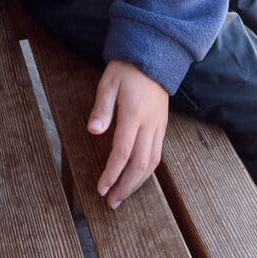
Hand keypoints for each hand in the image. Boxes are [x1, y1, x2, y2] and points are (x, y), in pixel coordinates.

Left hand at [87, 61, 168, 208]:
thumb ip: (101, 108)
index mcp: (134, 114)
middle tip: (111, 202)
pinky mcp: (163, 125)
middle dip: (125, 187)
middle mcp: (150, 124)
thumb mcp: (108, 82)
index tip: (101, 188)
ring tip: (122, 195)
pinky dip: (146, 171)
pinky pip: (157, 154)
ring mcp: (159, 126)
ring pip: (152, 163)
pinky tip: (136, 177)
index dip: (111, 174)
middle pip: (140, 165)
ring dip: (137, 183)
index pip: (122, 152)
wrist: (155, 55)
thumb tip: (94, 131)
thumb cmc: (127, 68)